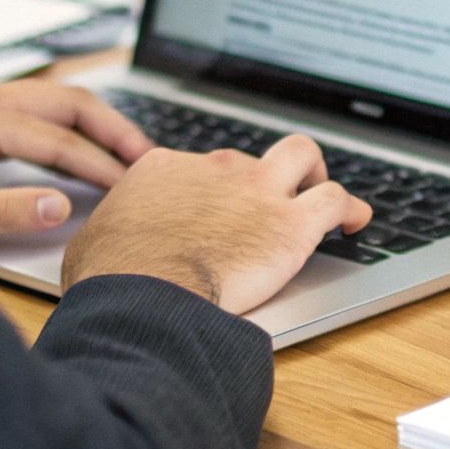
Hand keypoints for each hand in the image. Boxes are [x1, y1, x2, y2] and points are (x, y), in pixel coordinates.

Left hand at [0, 80, 153, 237]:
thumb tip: (58, 207)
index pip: (55, 140)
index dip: (98, 165)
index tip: (131, 187)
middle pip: (65, 101)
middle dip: (112, 127)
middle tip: (148, 157)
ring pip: (51, 97)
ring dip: (94, 119)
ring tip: (126, 148)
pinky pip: (32, 106)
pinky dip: (67, 121)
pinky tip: (74, 144)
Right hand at [62, 135, 371, 313]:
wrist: (145, 293)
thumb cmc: (113, 277)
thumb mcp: (95, 241)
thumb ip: (115, 231)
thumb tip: (111, 245)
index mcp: (165, 168)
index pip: (198, 168)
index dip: (211, 191)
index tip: (215, 213)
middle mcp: (215, 168)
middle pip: (248, 160)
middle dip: (259, 181)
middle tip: (265, 207)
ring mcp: (257, 189)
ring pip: (301, 155)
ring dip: (314, 173)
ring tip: (320, 197)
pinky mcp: (291, 221)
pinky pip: (335, 199)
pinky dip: (350, 208)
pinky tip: (355, 221)